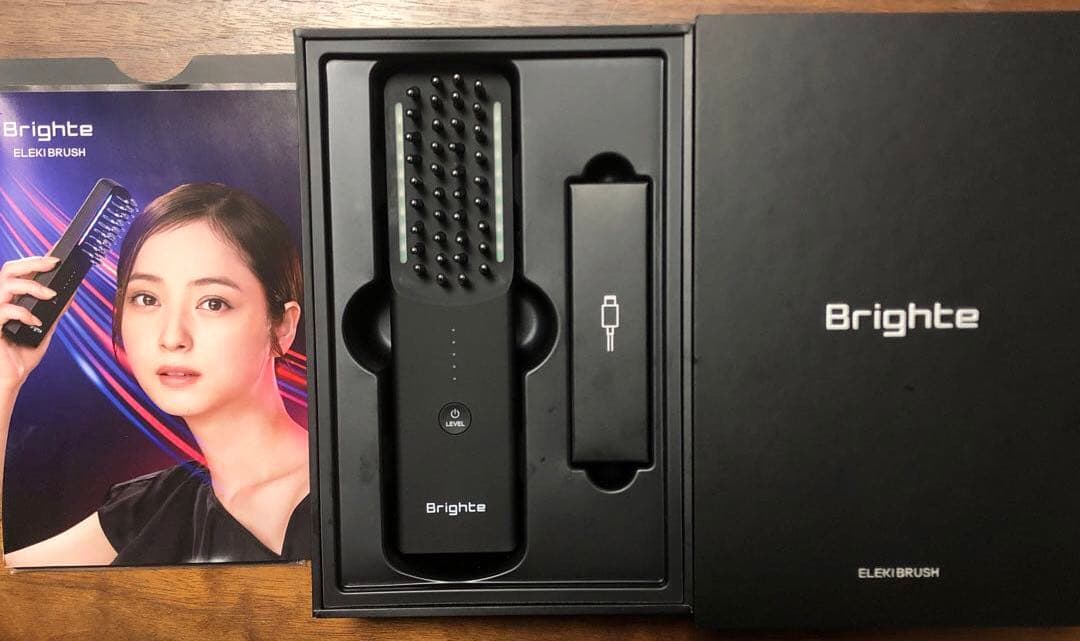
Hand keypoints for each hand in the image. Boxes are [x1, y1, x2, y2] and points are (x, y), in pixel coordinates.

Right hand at [0, 256, 60, 392]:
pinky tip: (36, 321)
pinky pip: (4, 310)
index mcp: (8, 299)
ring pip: (6, 284)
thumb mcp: (44, 329)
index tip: (56, 255)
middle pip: (8, 269)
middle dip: (33, 262)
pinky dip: (24, 312)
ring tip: (50, 295)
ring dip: (32, 286)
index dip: (35, 261)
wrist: (9, 379)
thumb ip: (53, 311)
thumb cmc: (21, 355)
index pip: (18, 272)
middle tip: (55, 263)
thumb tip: (71, 293)